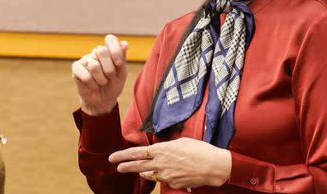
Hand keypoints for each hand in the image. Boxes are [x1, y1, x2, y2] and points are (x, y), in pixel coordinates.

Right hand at [71, 34, 127, 115]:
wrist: (103, 101)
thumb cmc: (113, 85)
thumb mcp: (121, 73)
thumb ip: (122, 58)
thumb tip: (124, 43)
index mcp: (108, 50)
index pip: (110, 39)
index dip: (115, 51)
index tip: (119, 64)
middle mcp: (96, 52)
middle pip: (101, 50)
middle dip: (109, 69)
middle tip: (110, 77)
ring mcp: (85, 59)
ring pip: (94, 65)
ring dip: (101, 79)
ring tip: (101, 83)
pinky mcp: (76, 68)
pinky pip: (85, 75)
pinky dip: (92, 84)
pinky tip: (92, 85)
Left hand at [108, 137, 230, 188]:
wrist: (213, 166)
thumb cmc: (199, 150)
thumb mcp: (180, 142)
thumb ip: (166, 147)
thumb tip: (160, 150)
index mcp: (161, 150)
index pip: (136, 153)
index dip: (123, 155)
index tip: (113, 157)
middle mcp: (160, 163)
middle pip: (137, 166)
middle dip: (125, 166)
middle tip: (116, 167)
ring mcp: (166, 175)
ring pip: (149, 174)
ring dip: (143, 172)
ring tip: (138, 171)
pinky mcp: (173, 184)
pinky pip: (163, 180)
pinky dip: (161, 176)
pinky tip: (164, 173)